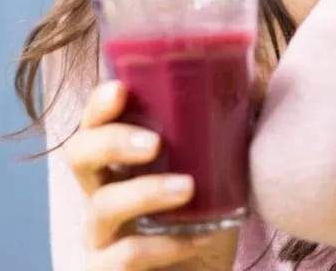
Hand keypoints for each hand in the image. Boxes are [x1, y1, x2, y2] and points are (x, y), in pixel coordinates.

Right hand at [64, 80, 220, 269]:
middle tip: (153, 142)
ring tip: (188, 187)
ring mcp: (102, 236)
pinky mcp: (108, 270)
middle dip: (111, 141)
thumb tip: (256, 83)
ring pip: (103, 206)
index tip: (121, 89)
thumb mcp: (219, 174)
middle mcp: (103, 194)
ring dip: (145, 192)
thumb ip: (225, 134)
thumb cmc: (206, 222)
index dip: (99, 106)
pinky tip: (197, 237)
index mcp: (122, 164)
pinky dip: (162, 245)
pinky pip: (124, 256)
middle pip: (79, 155)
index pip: (96, 124)